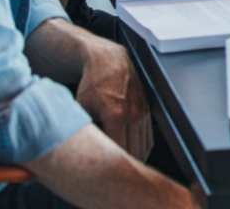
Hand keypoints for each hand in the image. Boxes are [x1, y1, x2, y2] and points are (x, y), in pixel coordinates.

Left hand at [76, 40, 152, 160]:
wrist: (109, 59)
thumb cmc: (93, 82)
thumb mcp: (81, 106)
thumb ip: (85, 129)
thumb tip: (82, 148)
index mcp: (116, 114)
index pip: (118, 151)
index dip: (111, 162)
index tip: (103, 167)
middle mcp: (134, 113)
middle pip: (134, 151)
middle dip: (124, 163)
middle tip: (113, 169)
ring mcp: (144, 110)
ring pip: (145, 145)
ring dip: (135, 156)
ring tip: (123, 163)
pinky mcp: (148, 108)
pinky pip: (149, 135)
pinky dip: (142, 146)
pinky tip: (132, 149)